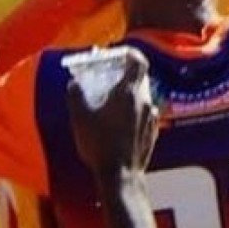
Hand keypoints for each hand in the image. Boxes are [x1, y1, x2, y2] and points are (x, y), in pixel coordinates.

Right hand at [67, 49, 157, 176]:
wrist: (120, 174)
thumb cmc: (99, 143)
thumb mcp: (80, 118)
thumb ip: (76, 95)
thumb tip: (75, 83)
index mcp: (129, 93)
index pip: (139, 61)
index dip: (129, 53)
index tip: (117, 54)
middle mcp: (145, 101)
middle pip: (139, 78)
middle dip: (122, 76)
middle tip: (106, 80)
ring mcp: (152, 116)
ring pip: (141, 96)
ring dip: (126, 95)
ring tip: (108, 104)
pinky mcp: (153, 131)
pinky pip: (143, 113)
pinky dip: (132, 111)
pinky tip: (117, 123)